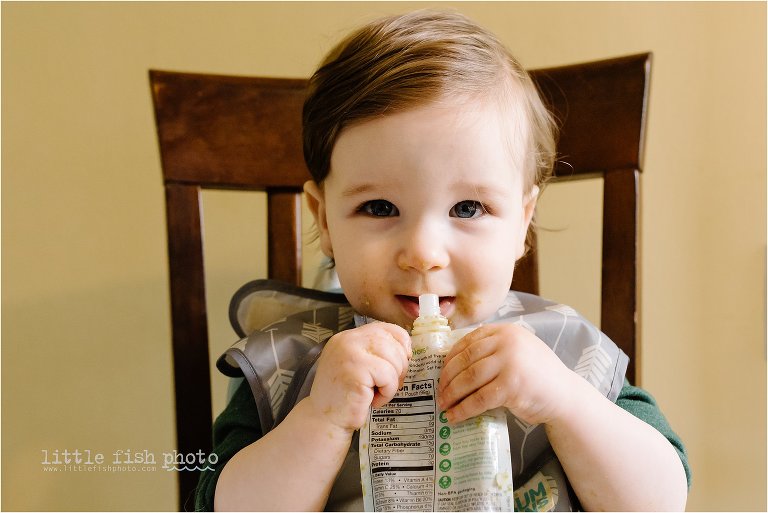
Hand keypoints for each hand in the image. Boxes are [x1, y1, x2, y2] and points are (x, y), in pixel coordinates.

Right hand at [307, 322, 411, 431]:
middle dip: (400, 365)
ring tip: (378, 394)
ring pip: (393, 359)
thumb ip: (375, 352)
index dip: (401, 345)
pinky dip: (388, 392)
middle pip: (392, 342)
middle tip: (389, 385)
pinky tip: (373, 401)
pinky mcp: (355, 372)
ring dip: (393, 381)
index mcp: (348, 337)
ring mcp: (350, 354)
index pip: (386, 328)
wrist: (325, 420)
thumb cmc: (346, 396)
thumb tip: (407, 350)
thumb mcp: (359, 366)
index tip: (401, 362)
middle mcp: (347, 341)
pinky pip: (388, 376)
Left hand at [437, 323, 575, 425]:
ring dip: (452, 394)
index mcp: (506, 331)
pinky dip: (464, 409)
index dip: (450, 358)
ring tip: (444, 406)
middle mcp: (507, 343)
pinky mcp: (511, 386)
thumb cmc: (538, 375)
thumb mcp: (517, 351)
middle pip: (466, 360)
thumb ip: (493, 350)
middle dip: (448, 378)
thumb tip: (454, 365)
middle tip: (438, 392)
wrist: (565, 395)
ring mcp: (510, 363)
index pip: (468, 341)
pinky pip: (479, 399)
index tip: (441, 372)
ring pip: (469, 379)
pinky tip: (455, 417)